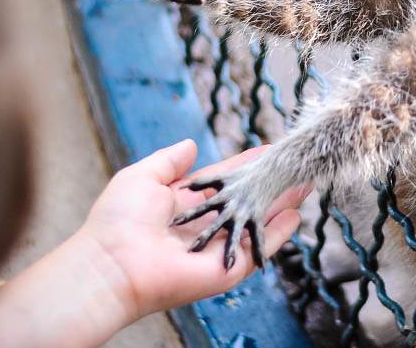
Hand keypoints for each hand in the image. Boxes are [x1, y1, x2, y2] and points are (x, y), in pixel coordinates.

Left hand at [0, 140, 305, 347]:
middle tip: (293, 166)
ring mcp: (217, 248)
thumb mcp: (142, 177)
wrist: (111, 264)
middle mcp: (204, 226)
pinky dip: (278, 233)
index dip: (244, 167)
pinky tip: (295, 214)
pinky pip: (257, 249)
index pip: (223, 182)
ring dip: (281, 204)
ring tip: (304, 184)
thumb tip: (192, 145)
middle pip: (245, 202)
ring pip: (257, 223)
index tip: (266, 151)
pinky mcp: (226, 269)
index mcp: (184, 205)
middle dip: (270, 184)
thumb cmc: (118, 220)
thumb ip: (170, 161)